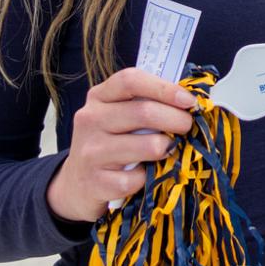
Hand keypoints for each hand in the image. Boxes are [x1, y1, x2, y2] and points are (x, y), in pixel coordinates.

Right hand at [46, 68, 198, 222]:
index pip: (130, 80)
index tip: (188, 100)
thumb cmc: (109, 143)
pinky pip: (138, 179)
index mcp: (99, 97)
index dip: (164, 88)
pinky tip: (145, 174)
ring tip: (169, 150)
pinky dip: (149, 178)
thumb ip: (145, 103)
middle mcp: (90, 120)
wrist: (76, 184)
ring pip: (148, 146)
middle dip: (177, 120)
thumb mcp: (118, 115)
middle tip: (188, 126)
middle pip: (144, 112)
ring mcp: (91, 152)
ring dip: (168, 148)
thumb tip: (188, 102)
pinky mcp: (97, 183)